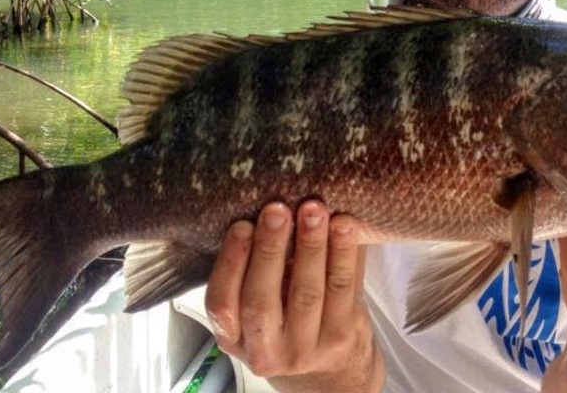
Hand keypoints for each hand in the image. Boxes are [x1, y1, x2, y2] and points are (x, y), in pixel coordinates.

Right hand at [204, 200, 383, 392]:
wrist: (331, 362)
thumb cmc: (286, 313)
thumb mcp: (257, 299)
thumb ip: (253, 264)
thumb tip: (261, 204)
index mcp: (233, 337)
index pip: (222, 303)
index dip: (231, 263)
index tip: (242, 224)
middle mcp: (265, 350)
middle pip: (261, 300)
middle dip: (269, 249)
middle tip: (277, 209)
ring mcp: (305, 349)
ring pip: (307, 293)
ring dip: (311, 246)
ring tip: (313, 209)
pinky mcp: (341, 338)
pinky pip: (343, 289)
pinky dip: (344, 253)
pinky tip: (344, 226)